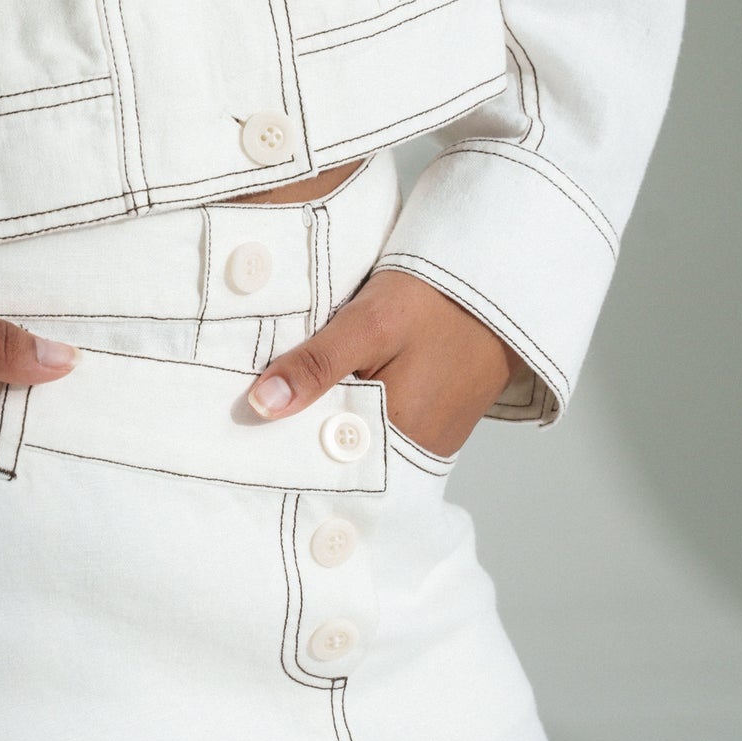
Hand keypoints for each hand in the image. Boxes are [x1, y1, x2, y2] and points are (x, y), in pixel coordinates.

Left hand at [245, 268, 520, 459]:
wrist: (504, 278)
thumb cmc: (439, 298)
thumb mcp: (372, 322)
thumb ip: (317, 365)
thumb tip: (260, 405)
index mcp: (396, 435)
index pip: (320, 462)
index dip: (276, 447)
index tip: (237, 432)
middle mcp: (414, 450)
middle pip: (338, 457)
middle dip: (296, 441)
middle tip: (246, 422)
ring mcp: (428, 438)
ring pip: (356, 441)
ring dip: (322, 425)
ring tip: (278, 406)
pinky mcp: (434, 420)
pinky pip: (380, 429)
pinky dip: (352, 415)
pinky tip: (328, 393)